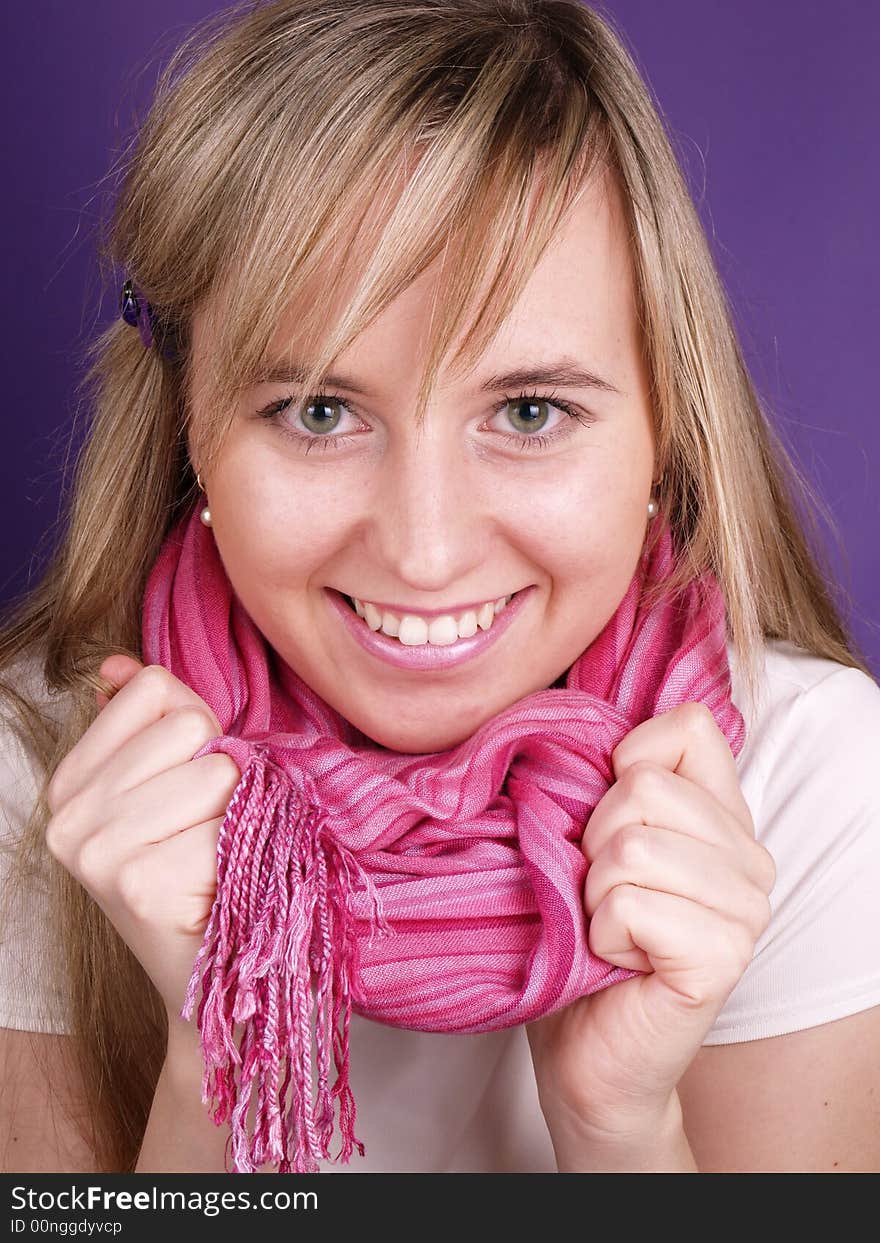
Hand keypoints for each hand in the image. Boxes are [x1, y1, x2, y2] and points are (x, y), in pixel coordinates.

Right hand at [45, 656, 241, 1028]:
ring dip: (235, 813)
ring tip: (211, 857)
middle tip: (205, 828)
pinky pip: (228, 825)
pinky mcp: (138, 885)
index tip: (188, 780)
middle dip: (220, 769)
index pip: (153, 688)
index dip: (196, 725)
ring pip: (216, 770)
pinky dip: (240, 855)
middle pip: (190, 724)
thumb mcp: (169, 787)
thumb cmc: (201, 872)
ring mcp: (96, 852)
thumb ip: (149, 720)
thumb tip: (121, 667)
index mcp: (71, 781)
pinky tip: (216, 889)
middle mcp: (69, 816)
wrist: (214, 984)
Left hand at [526, 701, 775, 1147]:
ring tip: (609, 927)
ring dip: (592, 892)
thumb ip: (606, 782)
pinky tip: (617, 960)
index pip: (689, 726)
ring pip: (631, 845)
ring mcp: (746, 910)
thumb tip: (576, 732)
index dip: (625, 760)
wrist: (585, 1050)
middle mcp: (750, 857)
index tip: (605, 820)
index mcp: (724, 817)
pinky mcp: (722, 958)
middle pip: (643, 786)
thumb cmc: (579, 938)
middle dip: (592, 840)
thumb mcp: (590, 842)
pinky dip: (599, 933)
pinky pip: (629, 903)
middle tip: (600, 893)